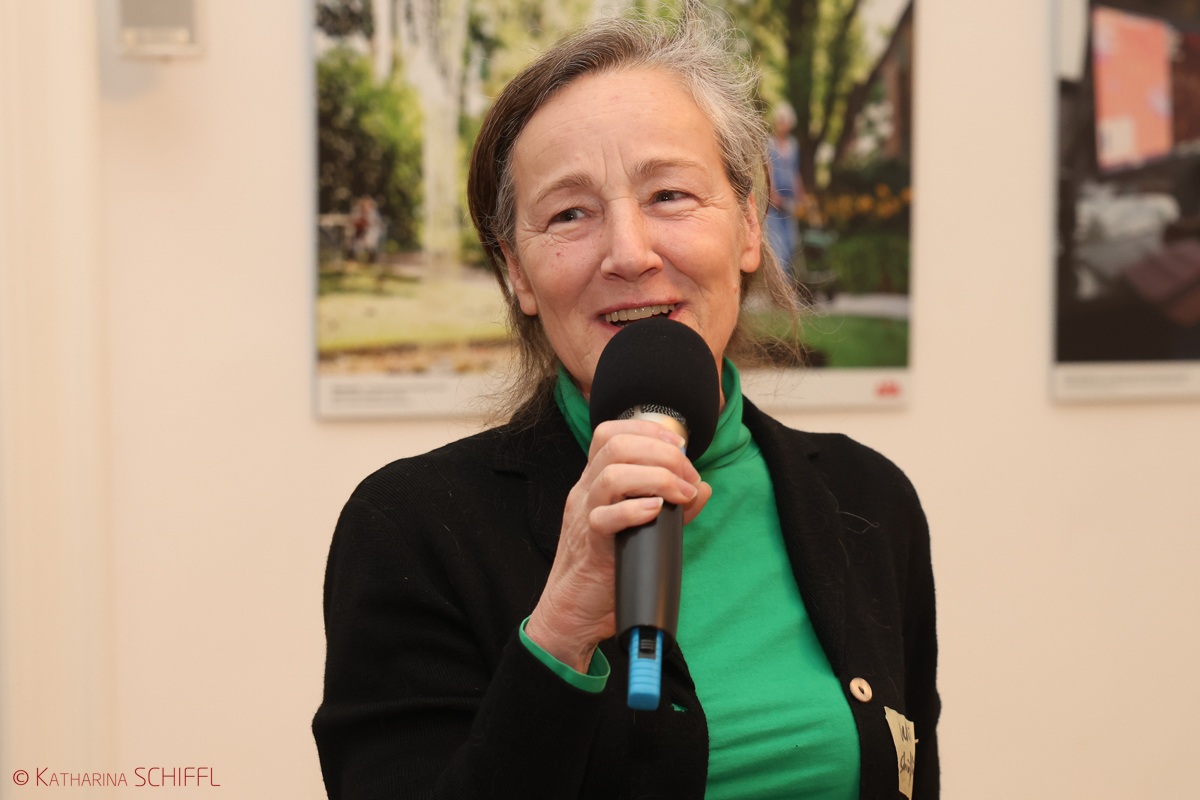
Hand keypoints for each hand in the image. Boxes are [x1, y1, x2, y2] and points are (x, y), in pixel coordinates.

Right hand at [525, 419, 710, 671]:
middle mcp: (586, 491)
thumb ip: (674, 508)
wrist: (574, 612)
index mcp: (595, 482)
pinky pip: (604, 517)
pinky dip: (635, 509)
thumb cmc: (608, 568)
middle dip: (661, 453)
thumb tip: (703, 488)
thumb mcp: (643, 530)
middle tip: (687, 476)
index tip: (680, 446)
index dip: (647, 429)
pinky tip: (657, 511)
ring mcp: (584, 515)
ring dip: (656, 478)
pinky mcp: (589, 544)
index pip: (610, 433)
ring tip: (681, 494)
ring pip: (611, 475)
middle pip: (615, 445)